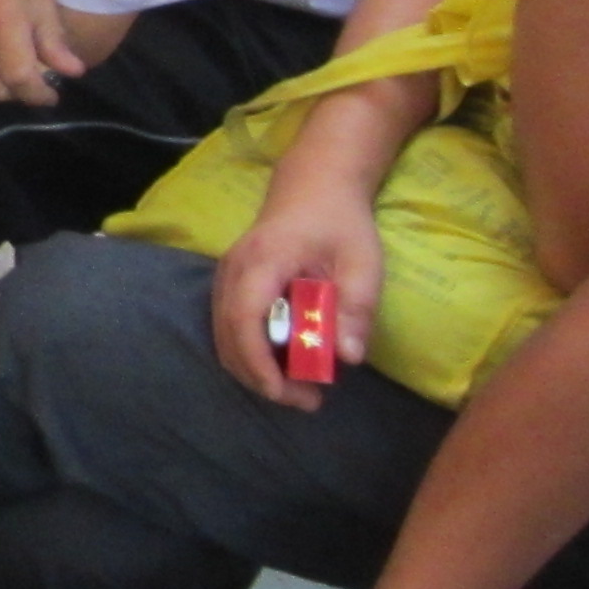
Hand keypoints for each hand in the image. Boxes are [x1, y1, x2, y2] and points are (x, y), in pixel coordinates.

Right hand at [211, 167, 388, 407]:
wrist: (313, 187)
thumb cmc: (340, 223)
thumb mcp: (363, 262)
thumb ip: (357, 307)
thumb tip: (350, 356)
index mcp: (265, 259)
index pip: (246, 318)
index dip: (259, 362)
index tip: (287, 393)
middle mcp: (233, 269)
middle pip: (228, 337)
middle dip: (262, 378)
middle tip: (308, 400)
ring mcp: (225, 277)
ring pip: (224, 337)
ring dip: (256, 370)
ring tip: (300, 388)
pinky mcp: (229, 285)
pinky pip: (229, 329)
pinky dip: (251, 355)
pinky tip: (285, 363)